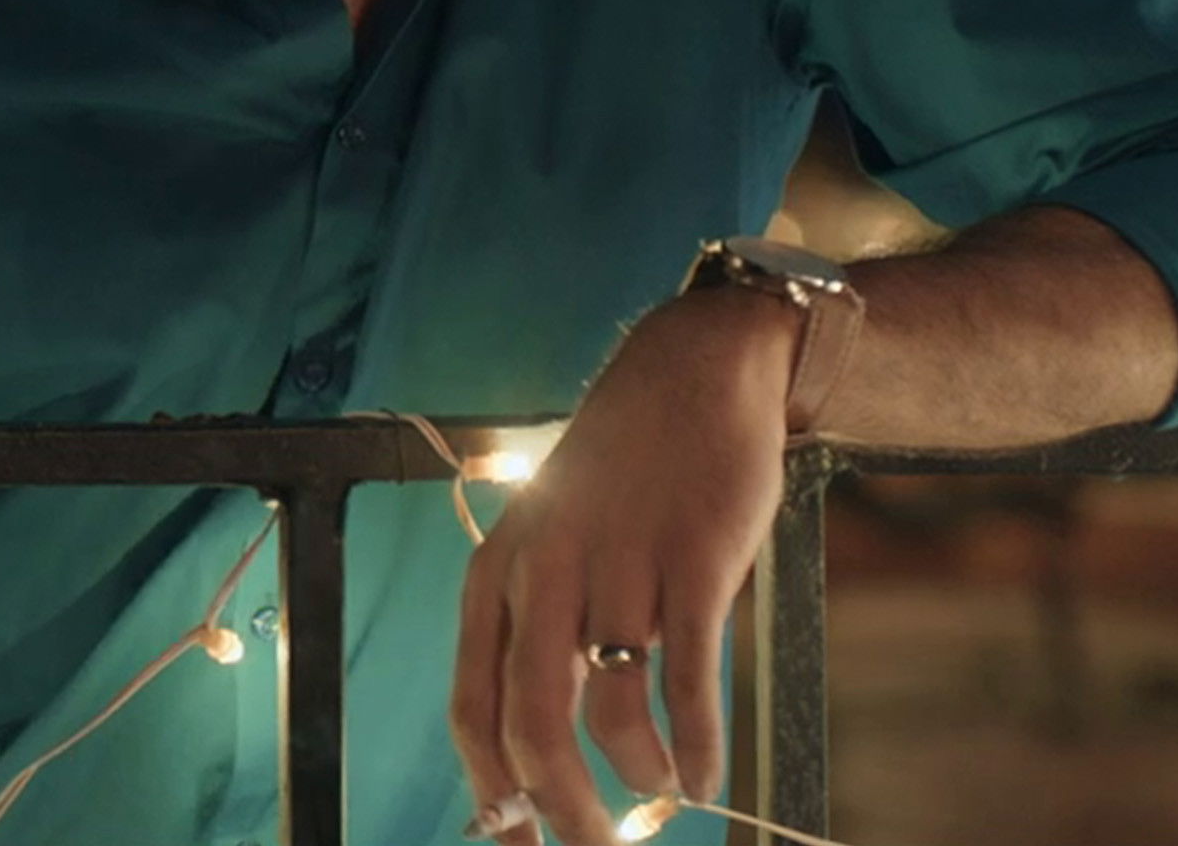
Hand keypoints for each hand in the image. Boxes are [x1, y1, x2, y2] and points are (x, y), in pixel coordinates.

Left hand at [449, 290, 797, 844]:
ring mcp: (620, 565)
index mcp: (498, 574)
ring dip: (639, 774)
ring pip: (611, 708)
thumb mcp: (552, 543)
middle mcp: (545, 572)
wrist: (692, 375)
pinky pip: (689, 677)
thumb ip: (541, 635)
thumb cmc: (620, 478)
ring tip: (661, 794)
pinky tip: (705, 773)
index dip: (490, 792)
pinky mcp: (693, 561)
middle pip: (532, 722)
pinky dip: (696, 741)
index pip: (472, 708)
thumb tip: (538, 757)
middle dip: (562, 809)